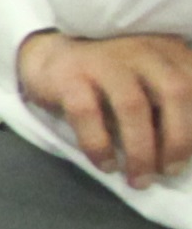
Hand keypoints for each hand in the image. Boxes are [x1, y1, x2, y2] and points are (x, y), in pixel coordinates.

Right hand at [20, 30, 191, 183]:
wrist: (49, 56)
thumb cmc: (112, 79)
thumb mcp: (152, 80)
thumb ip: (174, 103)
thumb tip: (188, 149)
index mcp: (168, 51)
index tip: (189, 158)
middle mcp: (140, 49)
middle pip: (174, 92)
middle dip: (178, 140)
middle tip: (169, 172)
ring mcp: (102, 59)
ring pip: (133, 106)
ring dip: (141, 151)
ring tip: (139, 179)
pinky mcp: (69, 74)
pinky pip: (87, 113)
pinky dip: (99, 145)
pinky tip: (105, 165)